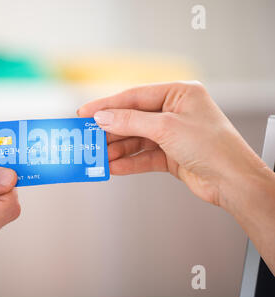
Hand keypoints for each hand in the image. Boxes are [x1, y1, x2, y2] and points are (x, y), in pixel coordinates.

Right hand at [78, 81, 271, 210]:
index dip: (107, 105)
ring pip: (137, 139)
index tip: (85, 112)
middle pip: (133, 118)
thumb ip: (131, 121)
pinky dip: (129, 162)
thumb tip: (103, 117)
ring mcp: (173, 134)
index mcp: (179, 93)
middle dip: (111, 130)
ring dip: (118, 149)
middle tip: (88, 136)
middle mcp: (175, 112)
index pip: (135, 96)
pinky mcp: (171, 155)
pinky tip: (114, 166)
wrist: (233, 182)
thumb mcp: (166, 128)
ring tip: (99, 155)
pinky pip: (144, 156)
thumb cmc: (212, 146)